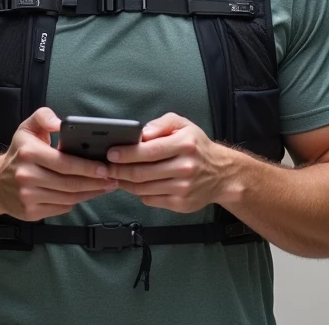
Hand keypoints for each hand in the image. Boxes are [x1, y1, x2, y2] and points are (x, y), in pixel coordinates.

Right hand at [0, 107, 118, 220]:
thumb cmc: (18, 154)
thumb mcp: (26, 129)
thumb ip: (43, 117)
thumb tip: (60, 122)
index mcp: (29, 154)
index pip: (64, 163)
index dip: (86, 167)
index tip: (104, 167)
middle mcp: (27, 176)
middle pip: (69, 183)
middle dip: (95, 182)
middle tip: (113, 178)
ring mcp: (29, 197)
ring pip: (68, 198)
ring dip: (90, 193)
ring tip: (106, 186)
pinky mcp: (31, 212)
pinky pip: (61, 208)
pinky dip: (76, 202)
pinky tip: (87, 194)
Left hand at [105, 113, 231, 213]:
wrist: (222, 174)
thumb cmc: (197, 146)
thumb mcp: (183, 125)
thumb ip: (161, 124)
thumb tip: (140, 134)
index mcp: (185, 145)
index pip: (148, 151)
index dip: (126, 153)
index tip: (110, 153)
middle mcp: (185, 167)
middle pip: (142, 172)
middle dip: (118, 170)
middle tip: (106, 167)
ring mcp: (183, 188)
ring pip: (142, 188)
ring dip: (124, 182)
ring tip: (115, 175)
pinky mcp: (180, 204)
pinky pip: (150, 199)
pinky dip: (137, 193)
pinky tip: (133, 185)